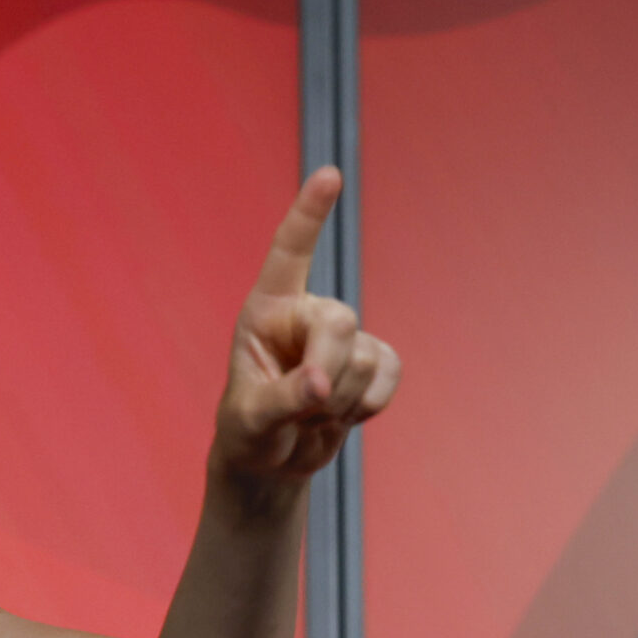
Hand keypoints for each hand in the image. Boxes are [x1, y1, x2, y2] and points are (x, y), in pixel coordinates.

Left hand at [215, 168, 400, 485]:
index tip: (330, 174)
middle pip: (340, 321)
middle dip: (329, 368)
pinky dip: (370, 403)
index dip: (310, 213)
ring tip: (313, 414)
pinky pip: (390, 372)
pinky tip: (343, 415)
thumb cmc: (247, 433)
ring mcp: (342, 337)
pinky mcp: (370, 361)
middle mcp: (305, 314)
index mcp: (265, 310)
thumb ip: (282, 398)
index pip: (290, 252)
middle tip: (309, 407)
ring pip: (366, 355)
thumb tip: (320, 384)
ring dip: (343, 398)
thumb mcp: (250, 419)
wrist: (273, 462)